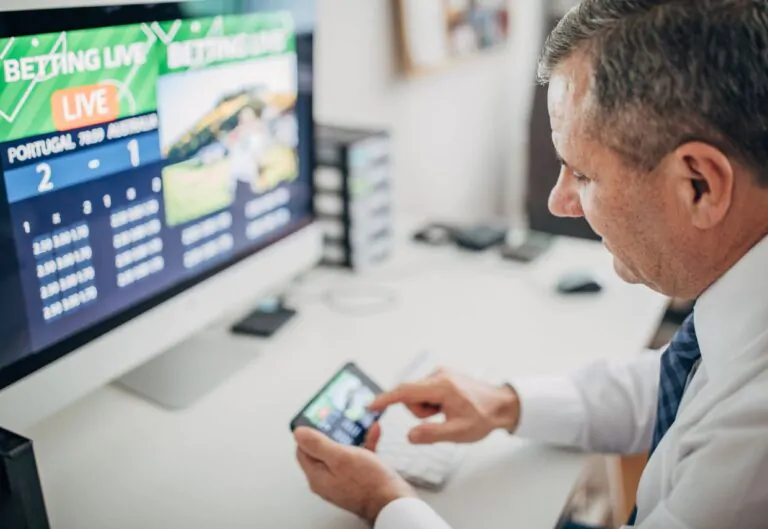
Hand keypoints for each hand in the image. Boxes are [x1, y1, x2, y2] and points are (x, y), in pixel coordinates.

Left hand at [294, 427, 415, 524]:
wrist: (393, 502)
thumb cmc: (369, 483)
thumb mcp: (341, 457)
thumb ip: (318, 444)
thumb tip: (298, 433)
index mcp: (318, 476)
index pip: (303, 450)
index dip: (309, 433)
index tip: (318, 420)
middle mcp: (327, 480)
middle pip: (322, 451)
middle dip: (333, 432)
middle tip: (340, 419)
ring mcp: (343, 480)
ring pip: (342, 452)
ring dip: (351, 436)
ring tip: (359, 424)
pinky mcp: (358, 480)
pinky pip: (358, 458)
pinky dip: (364, 445)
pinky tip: (373, 433)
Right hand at [368, 368, 519, 444]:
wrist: (501, 404)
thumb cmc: (482, 417)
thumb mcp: (458, 433)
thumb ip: (432, 434)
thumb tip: (409, 435)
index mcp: (441, 386)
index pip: (405, 391)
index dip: (386, 399)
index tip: (370, 406)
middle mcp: (438, 375)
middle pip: (410, 396)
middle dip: (419, 412)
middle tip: (439, 420)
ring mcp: (440, 374)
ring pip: (416, 395)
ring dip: (426, 409)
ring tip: (446, 414)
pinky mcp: (441, 376)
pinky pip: (424, 392)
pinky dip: (430, 403)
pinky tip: (446, 408)